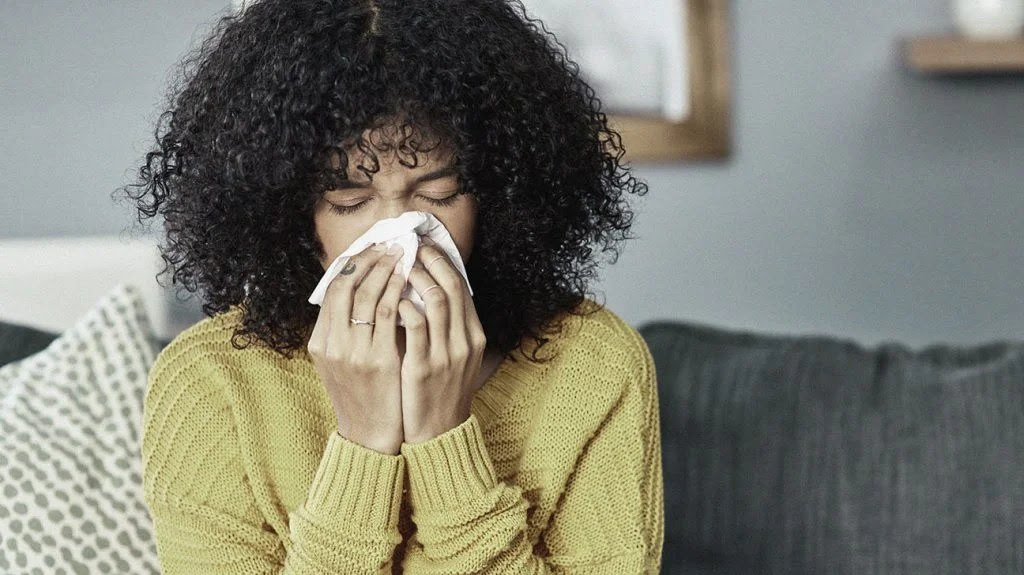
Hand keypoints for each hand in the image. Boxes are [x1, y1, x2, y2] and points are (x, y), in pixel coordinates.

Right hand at [307, 243, 405, 454]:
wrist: (369, 437)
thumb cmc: (362, 397)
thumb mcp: (342, 363)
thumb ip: (345, 332)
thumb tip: (362, 293)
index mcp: (321, 343)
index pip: (332, 290)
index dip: (352, 264)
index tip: (372, 249)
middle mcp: (332, 345)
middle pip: (345, 286)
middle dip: (369, 260)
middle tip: (389, 244)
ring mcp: (352, 352)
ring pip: (365, 295)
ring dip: (385, 269)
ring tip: (402, 254)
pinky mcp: (377, 360)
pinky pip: (386, 314)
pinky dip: (397, 291)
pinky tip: (409, 281)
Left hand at [397, 242, 487, 443]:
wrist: (438, 433)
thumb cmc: (440, 391)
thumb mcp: (455, 357)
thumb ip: (447, 327)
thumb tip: (429, 291)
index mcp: (473, 335)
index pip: (461, 286)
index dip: (442, 261)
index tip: (423, 246)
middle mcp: (464, 341)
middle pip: (451, 286)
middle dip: (429, 260)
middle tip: (408, 246)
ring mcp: (446, 355)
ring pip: (436, 300)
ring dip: (415, 278)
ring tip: (397, 267)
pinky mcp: (423, 368)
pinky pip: (414, 327)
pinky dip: (403, 307)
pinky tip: (390, 301)